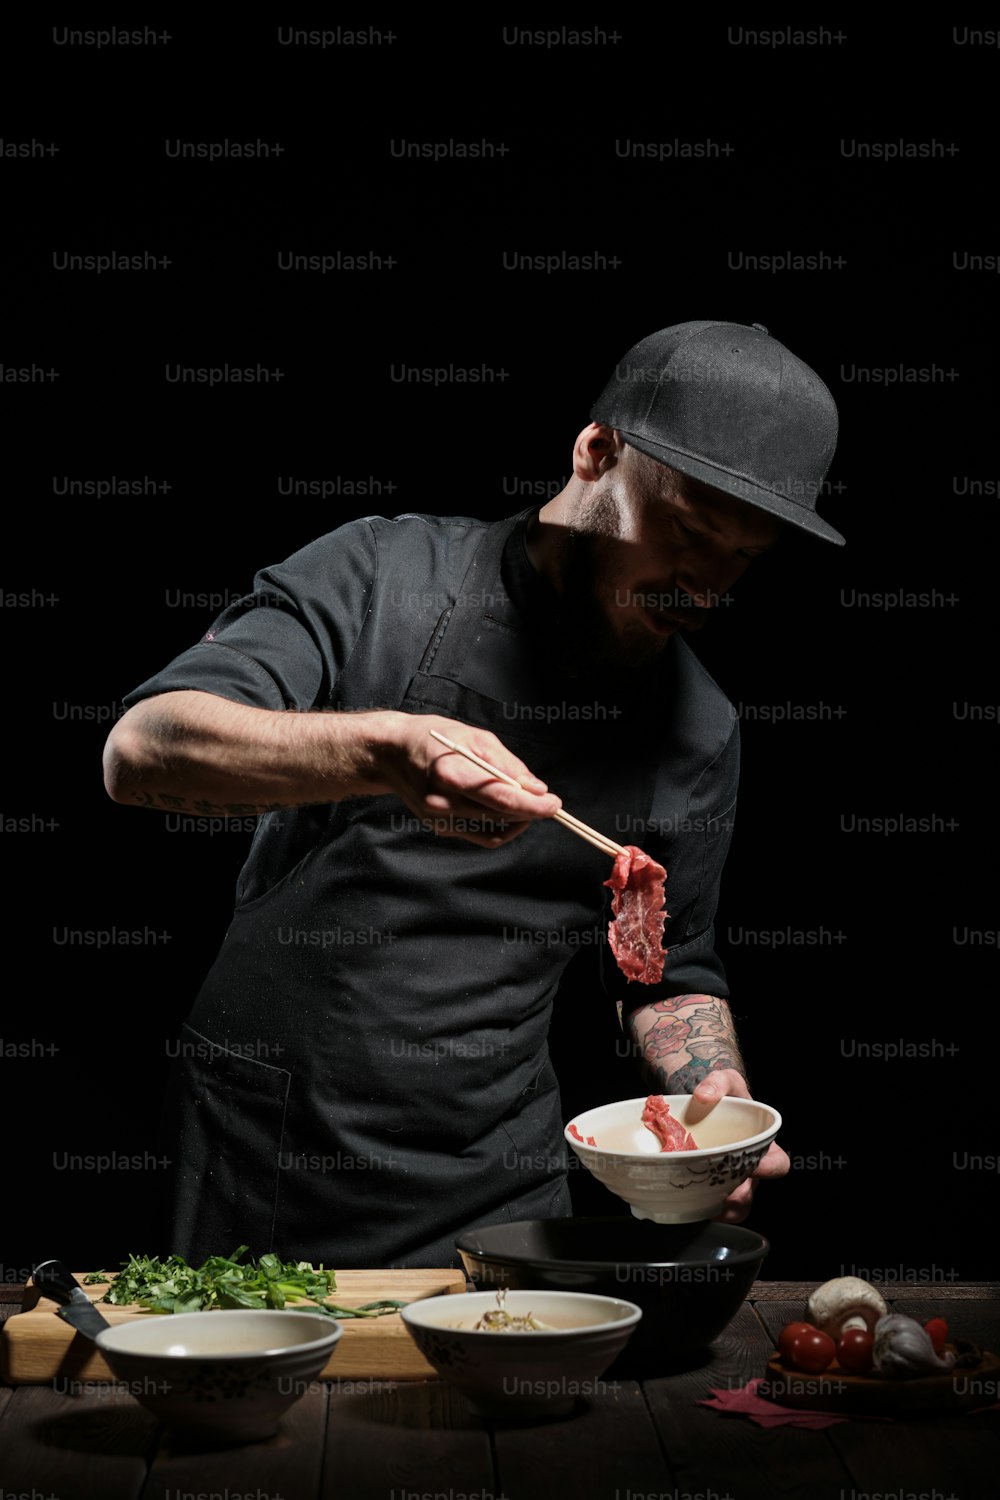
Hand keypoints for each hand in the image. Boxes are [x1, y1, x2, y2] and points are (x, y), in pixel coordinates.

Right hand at [376, 712, 561, 847]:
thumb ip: (507, 765)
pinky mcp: (440, 829)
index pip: (501, 798)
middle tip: (547, 802)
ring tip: (525, 802)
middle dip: (530, 811)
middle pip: (500, 816)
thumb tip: (536, 789)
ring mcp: (440, 819)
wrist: (391, 754)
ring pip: (494, 830)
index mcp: (451, 773)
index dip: (532, 805)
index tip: (554, 804)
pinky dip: (500, 827)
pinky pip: (480, 835)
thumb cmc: (434, 738)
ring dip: (517, 820)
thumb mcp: (474, 738)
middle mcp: (442, 802)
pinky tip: (506, 812)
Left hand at [686, 1068, 789, 1224]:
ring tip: (697, 1201)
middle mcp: (747, 1168)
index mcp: (760, 1145)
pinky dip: (698, 1208)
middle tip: (716, 1188)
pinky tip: (683, 1200)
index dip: (770, 1168)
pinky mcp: (707, 1189)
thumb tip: (704, 1096)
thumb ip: (718, 1082)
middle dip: (735, 1196)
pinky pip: (709, 1209)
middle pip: (750, 1194)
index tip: (755, 1166)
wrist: (698, 1107)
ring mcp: (728, 1181)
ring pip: (731, 1208)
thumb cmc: (720, 1097)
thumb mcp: (724, 1080)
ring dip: (716, 1208)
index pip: (778, 1163)